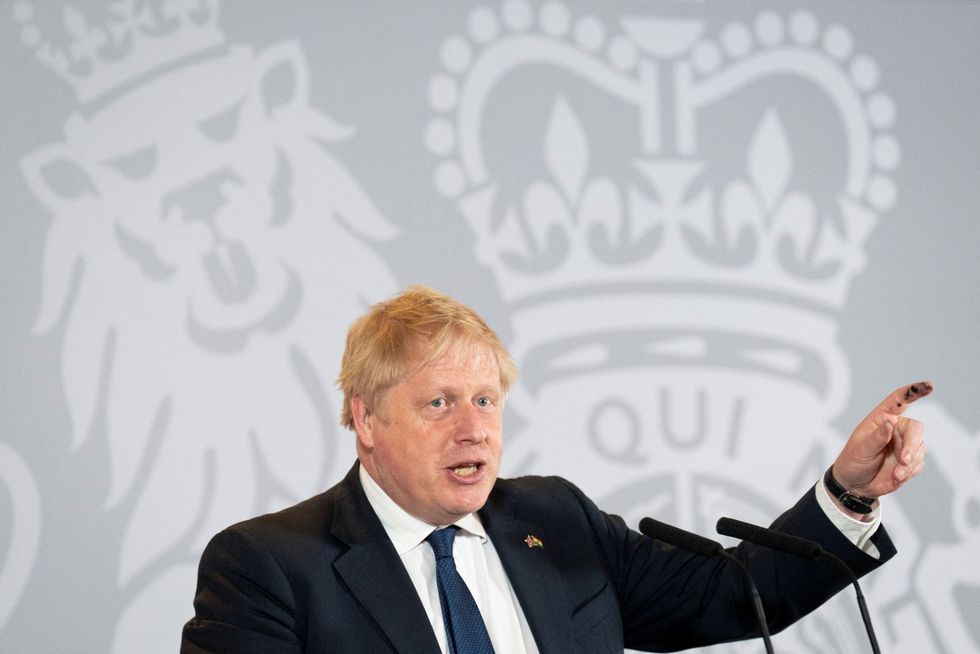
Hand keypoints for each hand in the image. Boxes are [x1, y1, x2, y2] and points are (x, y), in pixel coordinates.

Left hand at [832, 381, 931, 500]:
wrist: (855, 483)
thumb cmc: (853, 461)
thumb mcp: (861, 449)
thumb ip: (877, 437)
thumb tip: (890, 422)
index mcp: (882, 418)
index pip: (899, 400)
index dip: (914, 391)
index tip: (929, 385)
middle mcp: (896, 428)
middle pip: (916, 429)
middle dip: (912, 446)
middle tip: (904, 461)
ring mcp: (904, 444)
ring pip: (919, 449)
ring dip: (908, 463)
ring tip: (895, 474)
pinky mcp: (910, 460)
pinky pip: (918, 463)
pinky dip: (909, 472)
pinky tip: (896, 476)